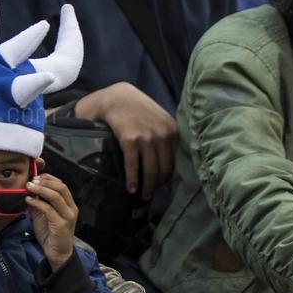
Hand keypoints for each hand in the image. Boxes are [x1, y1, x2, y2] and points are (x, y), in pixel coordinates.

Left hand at [26, 172, 76, 269]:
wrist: (57, 253)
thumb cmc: (51, 234)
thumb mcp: (42, 215)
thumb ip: (38, 203)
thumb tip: (28, 191)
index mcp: (69, 204)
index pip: (62, 185)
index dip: (49, 178)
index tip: (36, 177)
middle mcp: (71, 209)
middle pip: (61, 187)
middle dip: (45, 182)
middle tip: (32, 181)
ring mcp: (67, 216)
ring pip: (56, 196)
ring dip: (41, 189)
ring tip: (29, 187)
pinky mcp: (61, 225)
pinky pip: (49, 210)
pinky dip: (37, 203)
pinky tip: (29, 200)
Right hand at [74, 82, 176, 199]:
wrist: (117, 98)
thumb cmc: (138, 110)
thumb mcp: (159, 118)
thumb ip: (167, 136)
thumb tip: (169, 164)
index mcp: (172, 130)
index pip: (175, 161)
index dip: (168, 176)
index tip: (162, 185)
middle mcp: (162, 134)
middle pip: (163, 169)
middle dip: (158, 185)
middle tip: (151, 194)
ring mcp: (146, 137)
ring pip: (150, 171)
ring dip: (147, 187)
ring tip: (143, 195)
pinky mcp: (130, 140)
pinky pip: (133, 166)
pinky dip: (132, 180)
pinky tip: (131, 188)